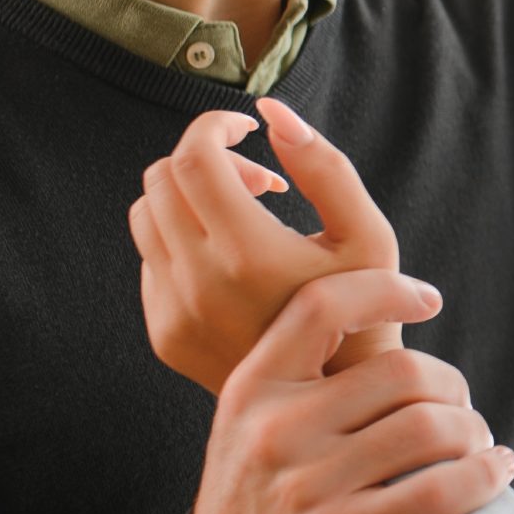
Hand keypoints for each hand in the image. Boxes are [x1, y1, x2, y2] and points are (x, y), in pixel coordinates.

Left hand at [127, 98, 409, 395]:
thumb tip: (271, 112)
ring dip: (188, 197)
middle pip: (162, 178)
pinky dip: (181, 239)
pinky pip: (149, 259)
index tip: (247, 130)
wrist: (337, 401)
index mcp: (248, 253)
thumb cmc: (366, 311)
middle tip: (256, 180)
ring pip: (146, 214)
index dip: (216, 126)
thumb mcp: (367, 234)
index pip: (195, 157)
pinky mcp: (164, 333)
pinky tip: (230, 259)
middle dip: (205, 159)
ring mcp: (174, 312)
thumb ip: (325, 165)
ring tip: (241, 215)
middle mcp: (199, 284)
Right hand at [189, 269, 513, 513]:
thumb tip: (392, 317)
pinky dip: (483, 477)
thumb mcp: (252, 427)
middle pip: (402, 372)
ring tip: (478, 445)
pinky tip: (496, 472)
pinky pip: (439, 492)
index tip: (428, 300)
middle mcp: (275, 430)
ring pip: (429, 428)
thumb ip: (305, 379)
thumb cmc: (260, 503)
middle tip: (462, 410)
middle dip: (451, 387)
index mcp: (253, 389)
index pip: (322, 305)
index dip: (385, 289)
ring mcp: (307, 487)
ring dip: (473, 434)